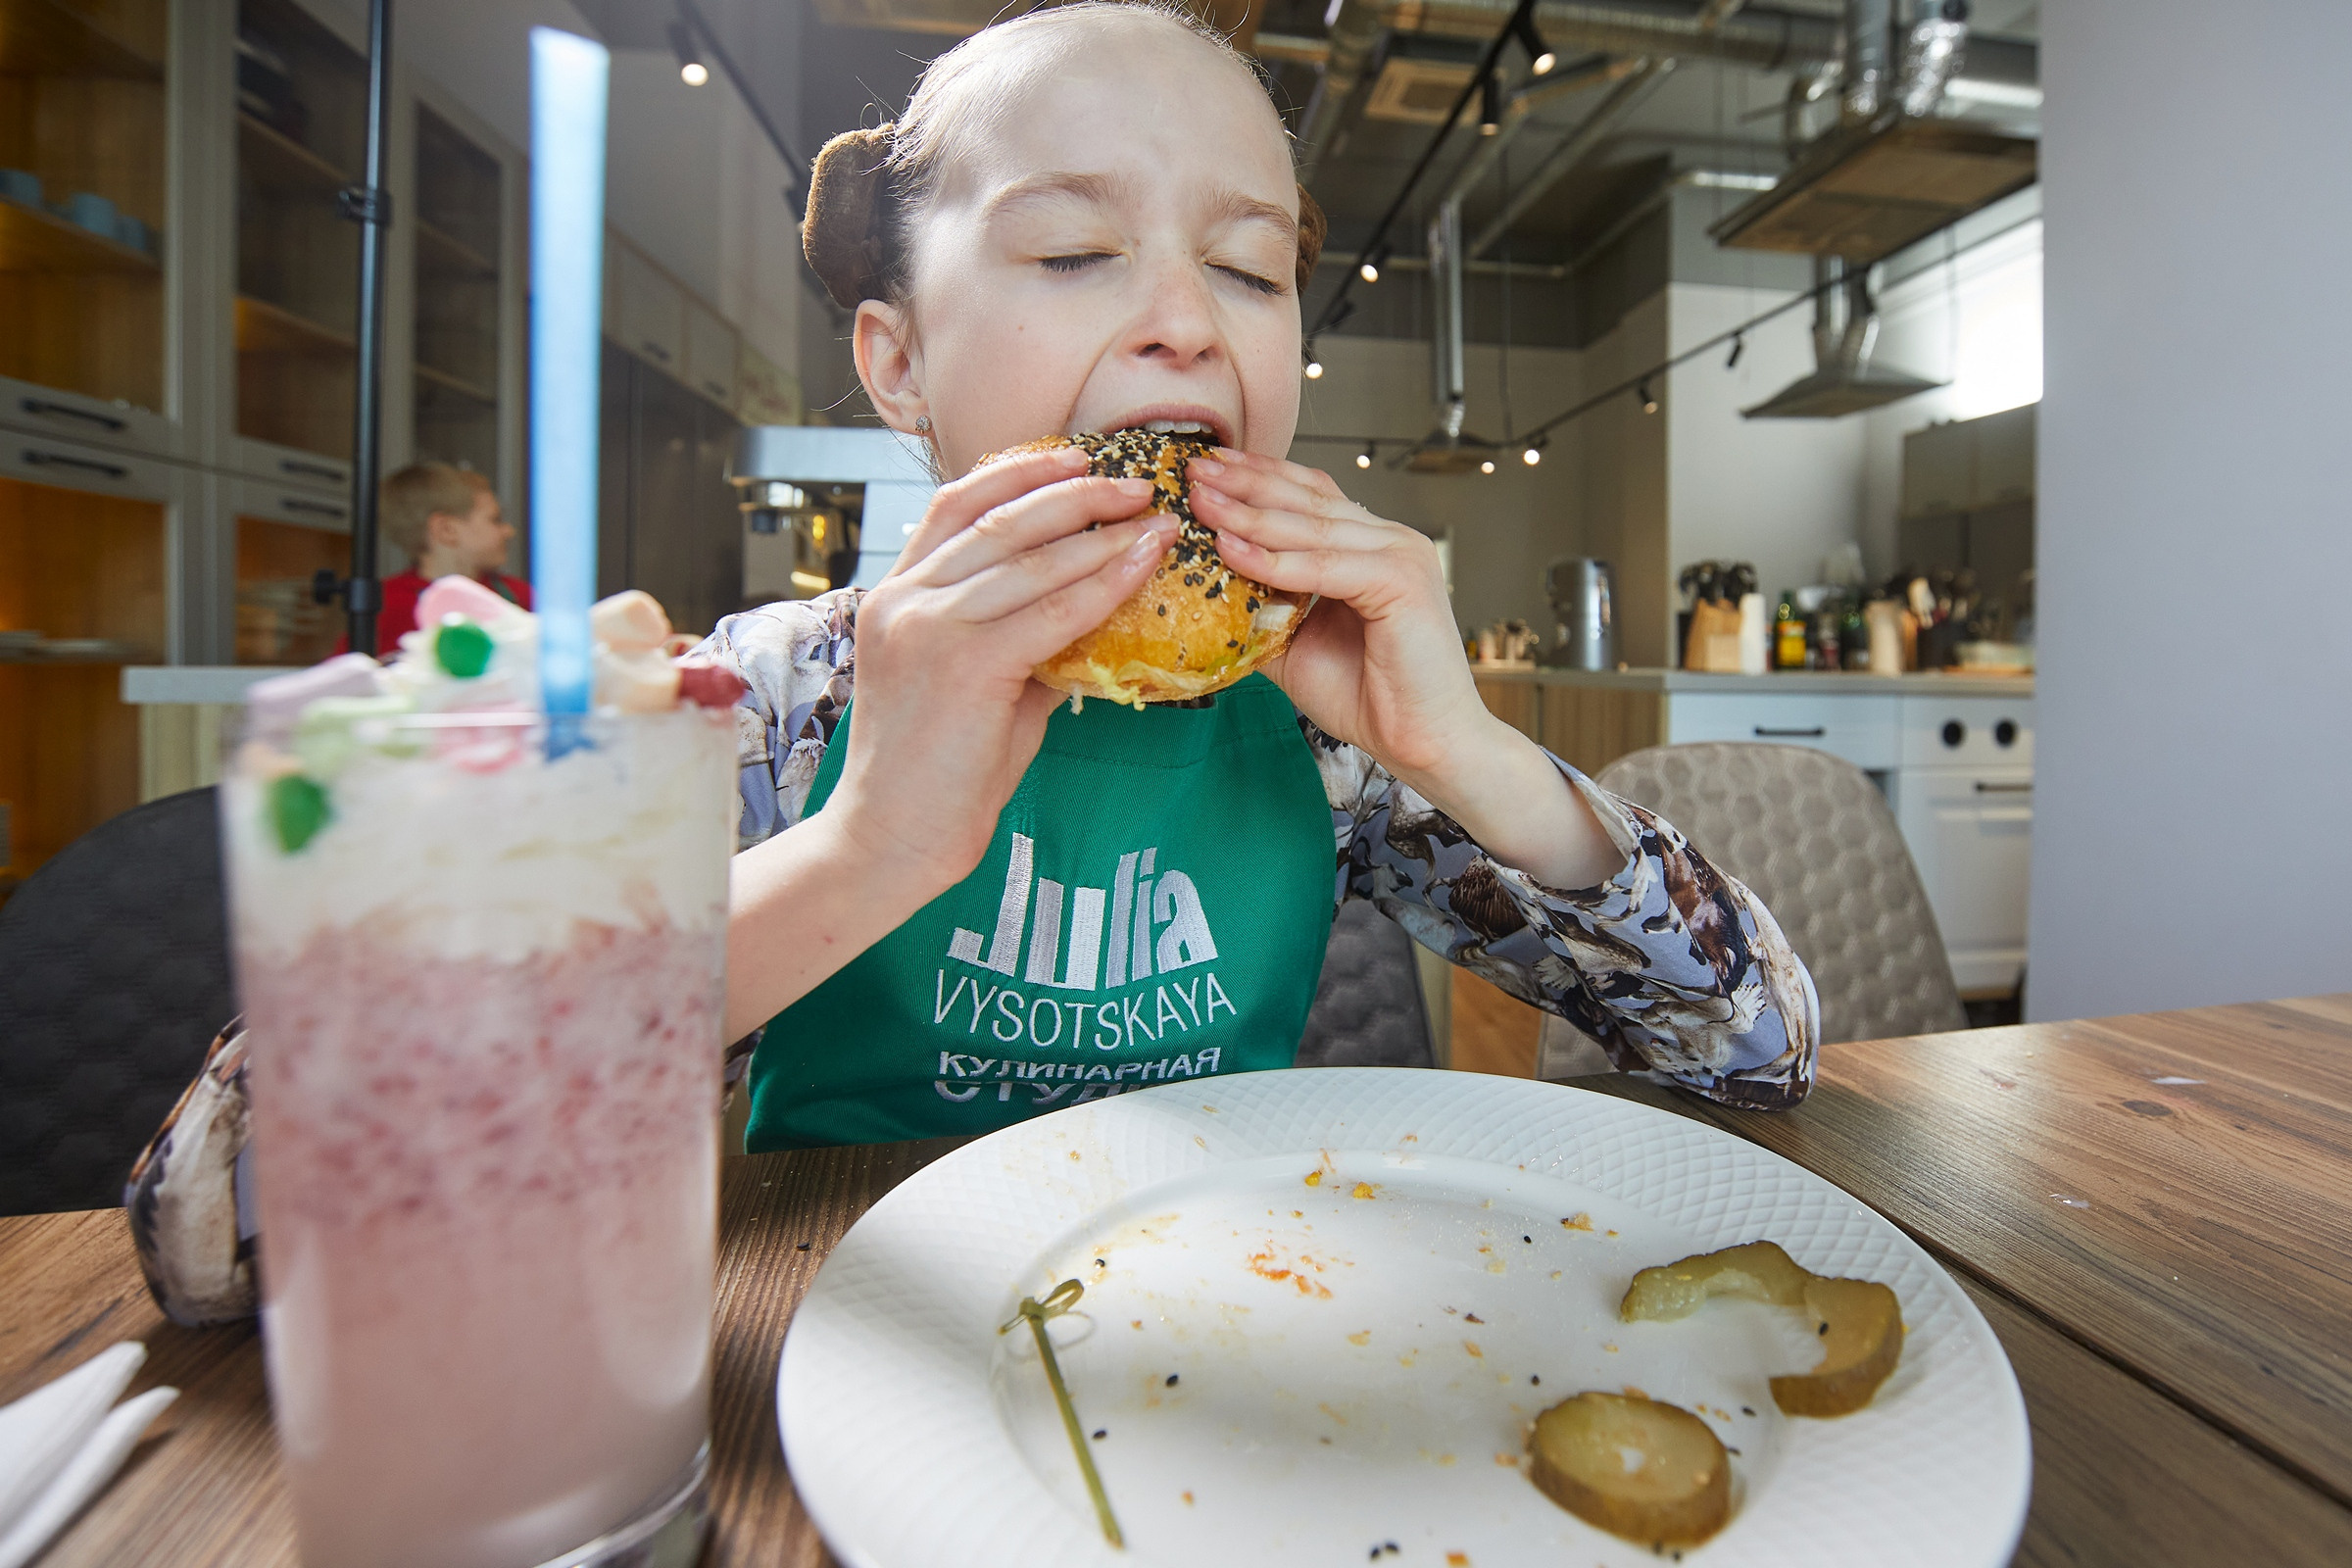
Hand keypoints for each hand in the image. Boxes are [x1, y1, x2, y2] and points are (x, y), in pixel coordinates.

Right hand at [827, 445, 1174, 894]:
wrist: (891, 838)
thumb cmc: (937, 772)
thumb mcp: (975, 685)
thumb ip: (1020, 639)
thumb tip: (1089, 612)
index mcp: (895, 594)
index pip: (955, 505)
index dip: (1020, 473)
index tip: (1077, 459)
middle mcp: (905, 599)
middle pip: (999, 516)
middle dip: (1076, 491)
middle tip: (1136, 481)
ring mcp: (929, 627)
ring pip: (1030, 557)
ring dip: (1102, 531)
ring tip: (1154, 518)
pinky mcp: (964, 664)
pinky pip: (1051, 610)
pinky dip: (1104, 583)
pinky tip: (1143, 567)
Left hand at [1191, 449, 1619, 888]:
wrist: (1425, 743)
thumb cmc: (1372, 699)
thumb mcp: (1297, 646)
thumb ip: (1261, 612)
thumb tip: (1205, 595)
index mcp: (1372, 547)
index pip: (1309, 496)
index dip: (1258, 478)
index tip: (1207, 468)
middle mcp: (1391, 540)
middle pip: (1307, 499)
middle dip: (1245, 482)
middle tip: (1194, 469)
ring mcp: (1400, 555)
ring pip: (1310, 527)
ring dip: (1249, 513)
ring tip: (1200, 501)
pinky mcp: (1402, 581)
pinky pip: (1323, 566)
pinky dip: (1273, 560)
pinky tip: (1229, 548)